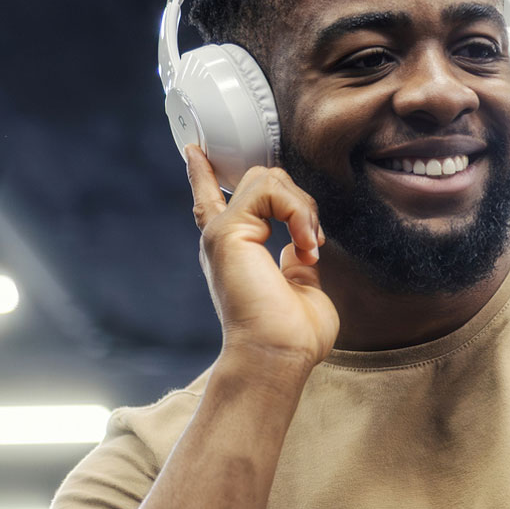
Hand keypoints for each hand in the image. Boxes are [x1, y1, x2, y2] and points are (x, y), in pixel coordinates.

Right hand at [186, 146, 339, 375]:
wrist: (277, 356)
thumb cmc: (292, 336)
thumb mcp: (300, 286)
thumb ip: (295, 258)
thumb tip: (301, 244)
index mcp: (236, 251)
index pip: (212, 201)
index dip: (204, 174)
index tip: (196, 152)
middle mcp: (223, 239)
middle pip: (260, 179)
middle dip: (299, 200)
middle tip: (313, 243)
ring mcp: (222, 233)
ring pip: (267, 178)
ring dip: (302, 208)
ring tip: (311, 247)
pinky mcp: (229, 232)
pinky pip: (269, 190)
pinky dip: (298, 212)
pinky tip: (306, 245)